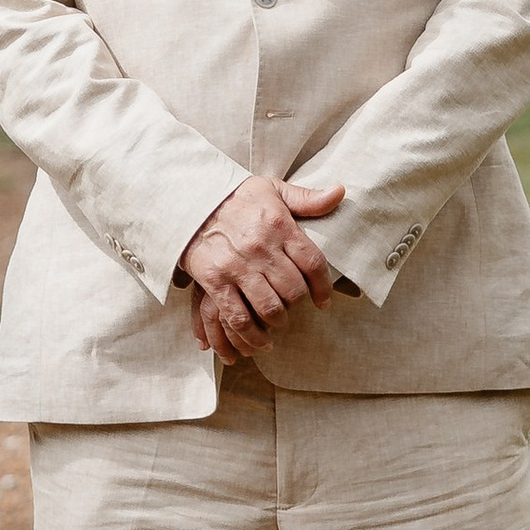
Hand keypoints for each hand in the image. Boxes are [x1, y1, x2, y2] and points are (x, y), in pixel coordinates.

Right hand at [177, 175, 344, 360]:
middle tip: (295, 306)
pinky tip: (261, 340)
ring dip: (278, 320)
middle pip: (293, 289)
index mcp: (279, 225)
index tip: (324, 301)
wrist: (189, 200)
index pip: (313, 263)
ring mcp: (237, 266)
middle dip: (298, 304)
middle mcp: (261, 247)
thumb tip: (340, 192)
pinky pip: (238, 316)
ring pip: (269, 307)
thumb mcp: (272, 189)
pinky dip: (252, 335)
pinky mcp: (215, 280)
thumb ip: (306, 198)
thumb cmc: (235, 196)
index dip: (324, 287)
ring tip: (279, 321)